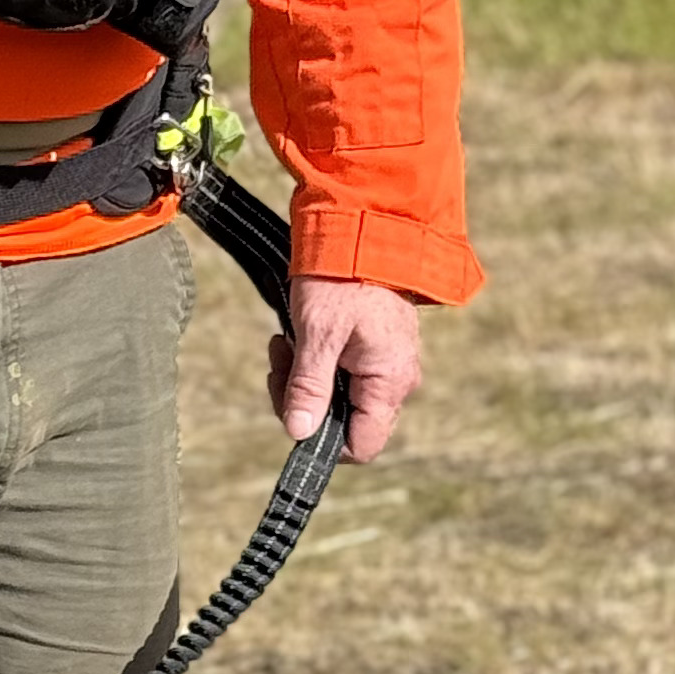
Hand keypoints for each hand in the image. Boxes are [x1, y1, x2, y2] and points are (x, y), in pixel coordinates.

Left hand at [272, 278, 421, 462]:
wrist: (363, 227)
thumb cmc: (342, 277)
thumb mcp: (317, 333)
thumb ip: (309, 387)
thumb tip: (298, 433)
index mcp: (389, 382)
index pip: (361, 446)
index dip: (323, 444)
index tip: (292, 412)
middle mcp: (396, 380)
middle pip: (345, 423)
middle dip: (304, 402)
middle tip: (279, 365)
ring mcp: (387, 364)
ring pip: (338, 398)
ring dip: (304, 379)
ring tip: (283, 344)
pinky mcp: (375, 349)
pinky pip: (342, 373)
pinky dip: (315, 362)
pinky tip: (297, 338)